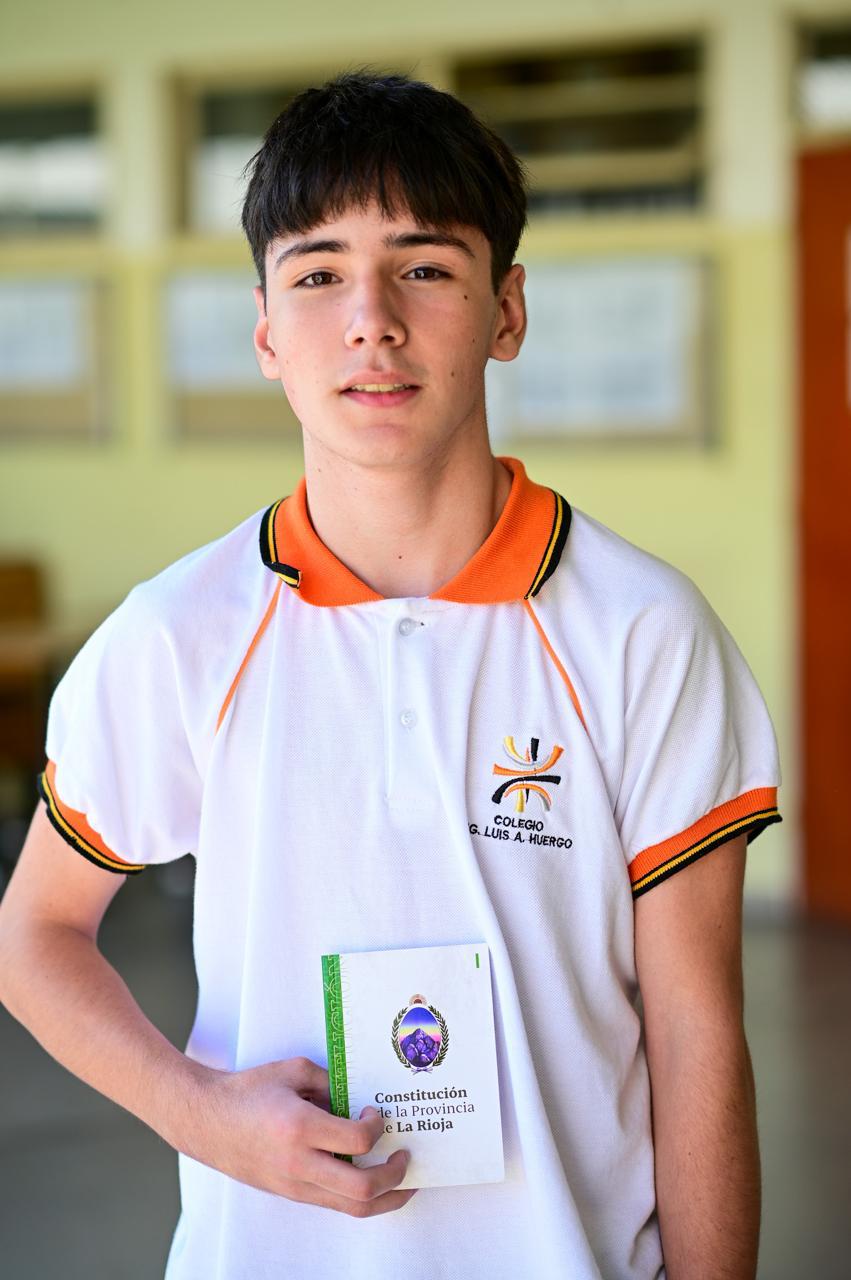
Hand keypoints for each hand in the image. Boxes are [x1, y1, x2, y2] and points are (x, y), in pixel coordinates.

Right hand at [186, 1056, 416, 1216]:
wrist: (206, 1120)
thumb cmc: (248, 1091)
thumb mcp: (293, 1071)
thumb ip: (331, 1082)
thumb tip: (362, 1097)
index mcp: (299, 1127)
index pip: (357, 1140)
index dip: (378, 1128)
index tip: (378, 1113)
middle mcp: (299, 1164)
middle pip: (362, 1190)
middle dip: (395, 1177)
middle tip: (405, 1156)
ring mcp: (295, 1185)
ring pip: (351, 1208)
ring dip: (385, 1197)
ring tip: (402, 1180)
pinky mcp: (292, 1194)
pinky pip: (334, 1203)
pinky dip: (359, 1195)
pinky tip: (371, 1178)